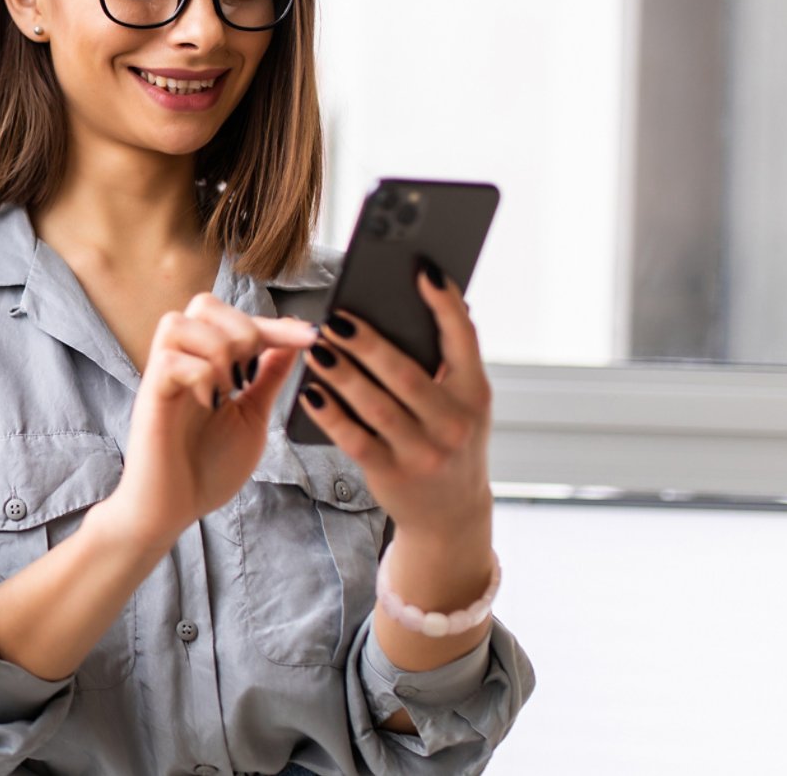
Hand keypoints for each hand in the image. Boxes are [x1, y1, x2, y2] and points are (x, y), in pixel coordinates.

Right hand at [92, 293, 317, 558]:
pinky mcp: (150, 396)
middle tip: (251, 372)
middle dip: (241, 329)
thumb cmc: (207, 468)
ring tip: (230, 387)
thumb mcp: (252, 417)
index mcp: (208, 363)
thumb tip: (293, 343)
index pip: (239, 320)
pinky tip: (211, 401)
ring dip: (217, 349)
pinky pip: (170, 360)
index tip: (313, 335)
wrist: (173, 510)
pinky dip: (200, 374)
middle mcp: (182, 362)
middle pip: (203, 303)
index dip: (278, 324)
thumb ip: (267, 378)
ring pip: (179, 322)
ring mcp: (163, 377)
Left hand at [295, 259, 494, 543]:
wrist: (452, 515)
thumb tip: (429, 299)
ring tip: (316, 347)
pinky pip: (354, 439)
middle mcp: (455, 423)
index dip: (445, 304)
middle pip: (406, 375)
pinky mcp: (392, 474)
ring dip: (342, 374)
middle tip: (337, 318)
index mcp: (476, 394)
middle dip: (369, 344)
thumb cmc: (449, 440)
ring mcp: (424, 452)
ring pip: (376, 405)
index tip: (421, 271)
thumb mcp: (464, 404)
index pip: (464, 340)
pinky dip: (330, 414)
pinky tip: (310, 391)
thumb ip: (449, 361)